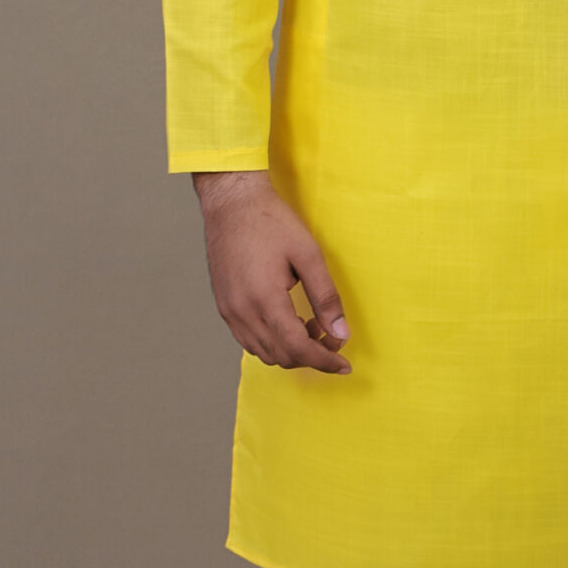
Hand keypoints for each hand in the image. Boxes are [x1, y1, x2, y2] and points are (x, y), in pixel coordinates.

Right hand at [191, 170, 351, 373]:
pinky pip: (248, 340)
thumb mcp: (308, 254)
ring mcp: (229, 311)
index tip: (343, 365)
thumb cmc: (270, 222)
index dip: (324, 361)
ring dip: (291, 350)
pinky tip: (288, 321)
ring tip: (311, 325)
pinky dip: (272, 342)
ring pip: (263, 352)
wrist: (232, 202)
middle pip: (281, 356)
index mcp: (265, 299)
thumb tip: (340, 333)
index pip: (298, 348)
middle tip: (332, 337)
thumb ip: (326, 297)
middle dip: (311, 356)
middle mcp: (242, 312)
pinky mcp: (224, 306)